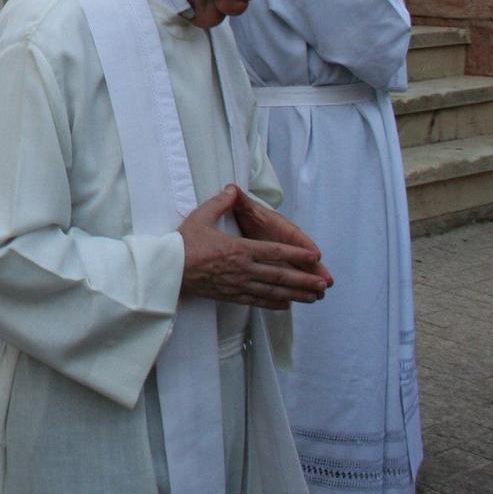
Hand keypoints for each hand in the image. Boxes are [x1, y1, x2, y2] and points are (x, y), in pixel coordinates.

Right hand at [178, 185, 331, 309]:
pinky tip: (287, 305)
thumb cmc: (183, 243)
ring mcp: (238, 285)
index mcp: (239, 249)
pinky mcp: (231, 295)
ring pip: (273, 291)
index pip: (275, 251)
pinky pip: (257, 301)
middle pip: (280, 275)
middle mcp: (243, 269)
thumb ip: (220, 203)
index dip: (296, 254)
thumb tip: (232, 189)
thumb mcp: (201, 217)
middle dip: (304, 280)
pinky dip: (274, 303)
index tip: (314, 257)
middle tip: (323, 284)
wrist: (169, 270)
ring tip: (313, 297)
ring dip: (295, 294)